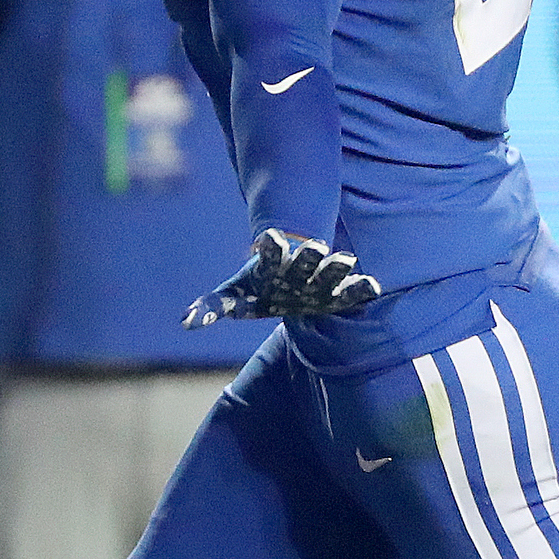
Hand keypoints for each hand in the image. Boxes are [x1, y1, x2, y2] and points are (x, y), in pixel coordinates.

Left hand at [182, 230, 382, 326]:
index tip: (267, 236)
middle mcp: (297, 268)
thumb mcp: (234, 296)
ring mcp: (319, 279)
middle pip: (303, 259)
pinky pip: (350, 292)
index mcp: (271, 264)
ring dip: (337, 266)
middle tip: (315, 246)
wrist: (292, 277)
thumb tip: (185, 323)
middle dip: (308, 254)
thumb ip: (212, 307)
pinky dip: (361, 289)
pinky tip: (373, 287)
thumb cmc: (260, 287)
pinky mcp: (336, 294)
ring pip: (329, 270)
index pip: (268, 252)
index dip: (269, 245)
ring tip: (348, 260)